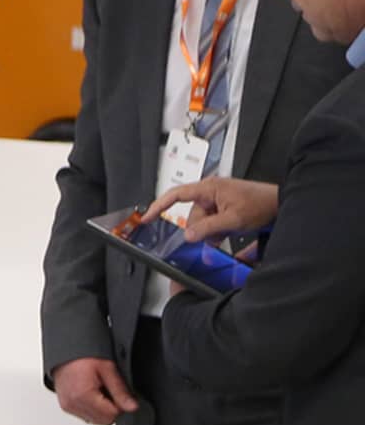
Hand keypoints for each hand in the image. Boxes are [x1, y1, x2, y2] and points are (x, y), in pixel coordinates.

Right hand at [51, 357, 138, 424]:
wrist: (66, 352)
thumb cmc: (84, 356)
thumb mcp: (108, 369)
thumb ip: (120, 391)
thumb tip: (132, 407)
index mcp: (83, 395)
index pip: (111, 415)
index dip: (120, 405)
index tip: (118, 392)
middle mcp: (73, 404)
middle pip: (103, 421)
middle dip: (111, 409)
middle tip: (109, 390)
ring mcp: (68, 407)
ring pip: (95, 420)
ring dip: (101, 409)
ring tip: (99, 390)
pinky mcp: (66, 407)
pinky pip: (85, 416)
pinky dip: (92, 408)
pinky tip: (92, 394)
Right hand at [148, 177, 279, 242]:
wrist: (279, 205)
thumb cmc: (262, 203)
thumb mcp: (233, 219)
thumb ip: (208, 228)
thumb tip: (188, 236)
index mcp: (209, 188)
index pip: (176, 195)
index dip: (158, 207)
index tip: (146, 218)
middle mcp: (210, 192)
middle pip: (190, 215)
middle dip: (200, 229)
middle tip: (217, 233)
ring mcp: (215, 200)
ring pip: (200, 222)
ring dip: (210, 232)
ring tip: (227, 231)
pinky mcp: (221, 208)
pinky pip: (209, 223)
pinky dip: (215, 231)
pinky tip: (226, 231)